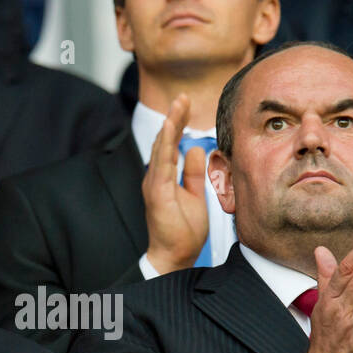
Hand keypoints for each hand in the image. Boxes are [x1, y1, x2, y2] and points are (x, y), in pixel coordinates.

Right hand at [142, 94, 208, 274]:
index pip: (171, 144)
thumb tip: (198, 149)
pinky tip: (172, 126)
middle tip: (183, 96)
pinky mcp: (157, 192)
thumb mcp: (195, 196)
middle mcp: (156, 177)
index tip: (187, 104)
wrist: (175, 256)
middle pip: (164, 140)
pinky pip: (162, 162)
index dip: (178, 123)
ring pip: (162, 147)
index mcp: (164, 176)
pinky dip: (166, 143)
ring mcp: (155, 183)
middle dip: (174, 117)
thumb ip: (194, 173)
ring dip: (170, 123)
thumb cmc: (183, 230)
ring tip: (178, 103)